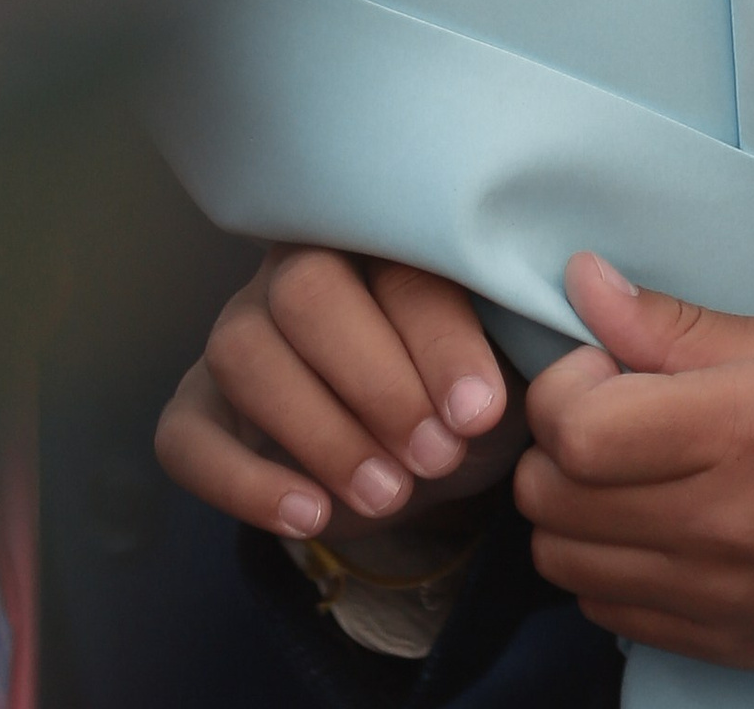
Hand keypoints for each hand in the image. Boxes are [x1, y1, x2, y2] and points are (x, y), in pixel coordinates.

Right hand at [156, 248, 521, 546]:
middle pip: (306, 290)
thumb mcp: (511, 361)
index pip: (397, 264)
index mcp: (379, 235)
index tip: (481, 413)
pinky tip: (308, 516)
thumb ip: (529, 332)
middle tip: (434, 457)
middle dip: (375, 381)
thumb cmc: (469, 389)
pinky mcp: (198, 409)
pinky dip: (241, 480)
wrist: (424, 456)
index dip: (438, 340)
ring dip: (318, 430)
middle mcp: (296, 268)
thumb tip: (568, 326)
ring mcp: (237, 334)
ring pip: (243, 351)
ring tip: (386, 495)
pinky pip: (186, 435)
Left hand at [516, 253, 753, 663]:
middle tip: (615, 409)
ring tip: (634, 469)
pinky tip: (658, 526)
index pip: (575, 430)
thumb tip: (584, 283)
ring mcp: (720, 603)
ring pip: (567, 568)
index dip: (564, 386)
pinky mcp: (729, 648)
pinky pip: (613, 618)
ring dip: (576, 511)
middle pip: (553, 503)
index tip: (602, 363)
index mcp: (739, 433)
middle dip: (560, 444)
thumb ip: (677, 325)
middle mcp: (719, 530)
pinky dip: (610, 569)